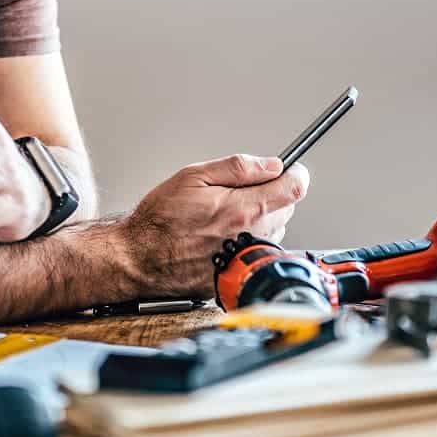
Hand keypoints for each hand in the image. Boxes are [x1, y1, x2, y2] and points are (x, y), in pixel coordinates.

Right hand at [121, 154, 309, 299]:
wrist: (140, 258)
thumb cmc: (160, 219)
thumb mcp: (194, 176)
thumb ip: (238, 168)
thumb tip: (271, 164)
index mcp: (243, 209)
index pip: (294, 189)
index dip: (296, 174)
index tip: (292, 170)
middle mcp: (251, 236)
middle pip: (287, 209)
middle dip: (273, 194)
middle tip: (243, 190)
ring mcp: (246, 257)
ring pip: (274, 231)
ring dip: (261, 218)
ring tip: (226, 215)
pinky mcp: (238, 272)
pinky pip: (257, 251)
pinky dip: (248, 240)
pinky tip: (222, 236)